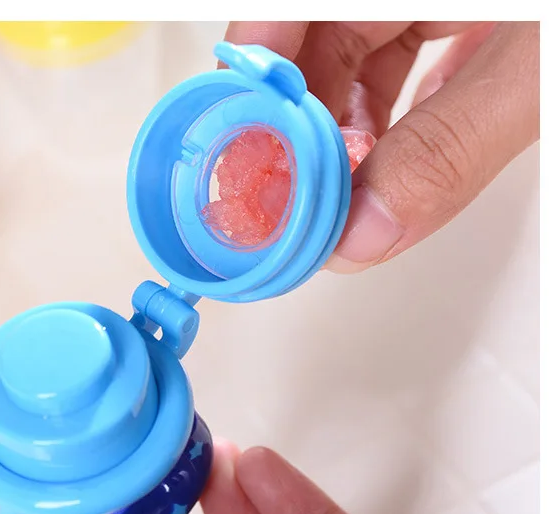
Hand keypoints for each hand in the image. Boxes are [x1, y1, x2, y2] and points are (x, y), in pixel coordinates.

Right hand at [222, 21, 538, 272]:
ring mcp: (421, 1)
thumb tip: (362, 233)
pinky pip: (392, 63)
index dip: (247, 96)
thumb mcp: (532, 77)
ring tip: (342, 198)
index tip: (241, 171)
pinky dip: (386, 120)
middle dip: (296, 135)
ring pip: (347, 64)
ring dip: (341, 139)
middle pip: (306, 53)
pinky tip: (390, 162)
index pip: (277, 17)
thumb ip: (449, 149)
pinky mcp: (450, 14)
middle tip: (289, 207)